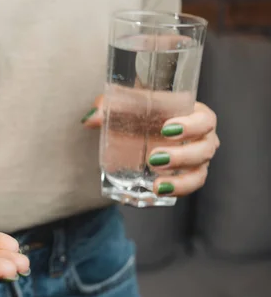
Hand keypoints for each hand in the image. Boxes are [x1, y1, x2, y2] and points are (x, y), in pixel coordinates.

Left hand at [82, 95, 219, 196]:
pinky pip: (187, 188)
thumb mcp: (125, 104)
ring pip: (199, 173)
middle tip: (153, 158)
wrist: (135, 128)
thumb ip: (109, 106)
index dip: (192, 125)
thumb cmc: (138, 109)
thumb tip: (90, 119)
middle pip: (205, 149)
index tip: (166, 129)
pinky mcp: (185, 177)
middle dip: (182, 156)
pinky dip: (174, 192)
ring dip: (180, 181)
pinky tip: (155, 192)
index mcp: (194, 114)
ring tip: (155, 185)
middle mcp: (201, 138)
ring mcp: (195, 160)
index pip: (205, 119)